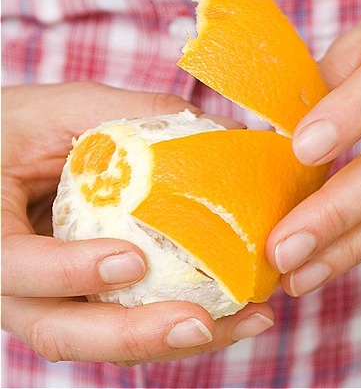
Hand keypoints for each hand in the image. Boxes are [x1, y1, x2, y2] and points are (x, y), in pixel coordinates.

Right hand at [1, 82, 273, 364]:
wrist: (4, 160)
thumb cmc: (24, 130)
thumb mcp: (64, 109)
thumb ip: (131, 116)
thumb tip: (224, 130)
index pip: (14, 266)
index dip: (68, 271)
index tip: (131, 261)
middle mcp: (13, 284)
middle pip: (60, 330)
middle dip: (134, 335)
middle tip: (199, 323)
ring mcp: (50, 301)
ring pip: (102, 341)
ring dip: (174, 341)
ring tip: (246, 321)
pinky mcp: (86, 305)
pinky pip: (129, 328)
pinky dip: (181, 324)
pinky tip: (239, 315)